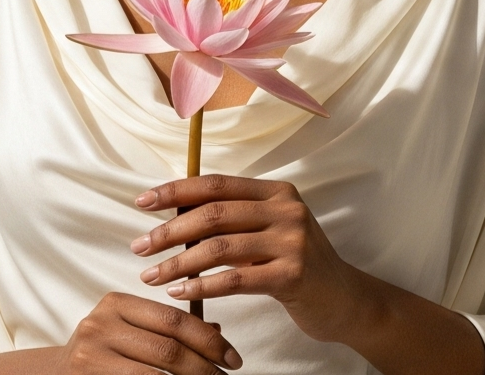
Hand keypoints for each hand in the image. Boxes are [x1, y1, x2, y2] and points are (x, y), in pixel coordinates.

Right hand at [55, 291, 242, 374]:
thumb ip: (167, 329)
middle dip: (205, 368)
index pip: (174, 320)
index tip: (233, 359)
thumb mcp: (130, 331)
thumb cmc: (103, 352)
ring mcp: (91, 356)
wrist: (55, 374)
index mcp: (116, 304)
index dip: (209, 341)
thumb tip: (216, 332)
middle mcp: (99, 325)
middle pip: (168, 349)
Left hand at [129, 174, 377, 342]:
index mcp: (276, 192)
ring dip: (178, 263)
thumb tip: (173, 217)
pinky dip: (202, 286)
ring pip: (219, 247)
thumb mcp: (269, 233)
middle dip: (169, 231)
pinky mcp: (293, 275)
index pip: (216, 184)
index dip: (175, 191)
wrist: (345, 300)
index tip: (142, 202)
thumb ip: (233, 221)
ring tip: (152, 276)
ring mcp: (292, 241)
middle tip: (139, 247)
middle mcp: (286, 210)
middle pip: (213, 214)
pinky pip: (235, 279)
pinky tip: (180, 293)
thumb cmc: (296, 266)